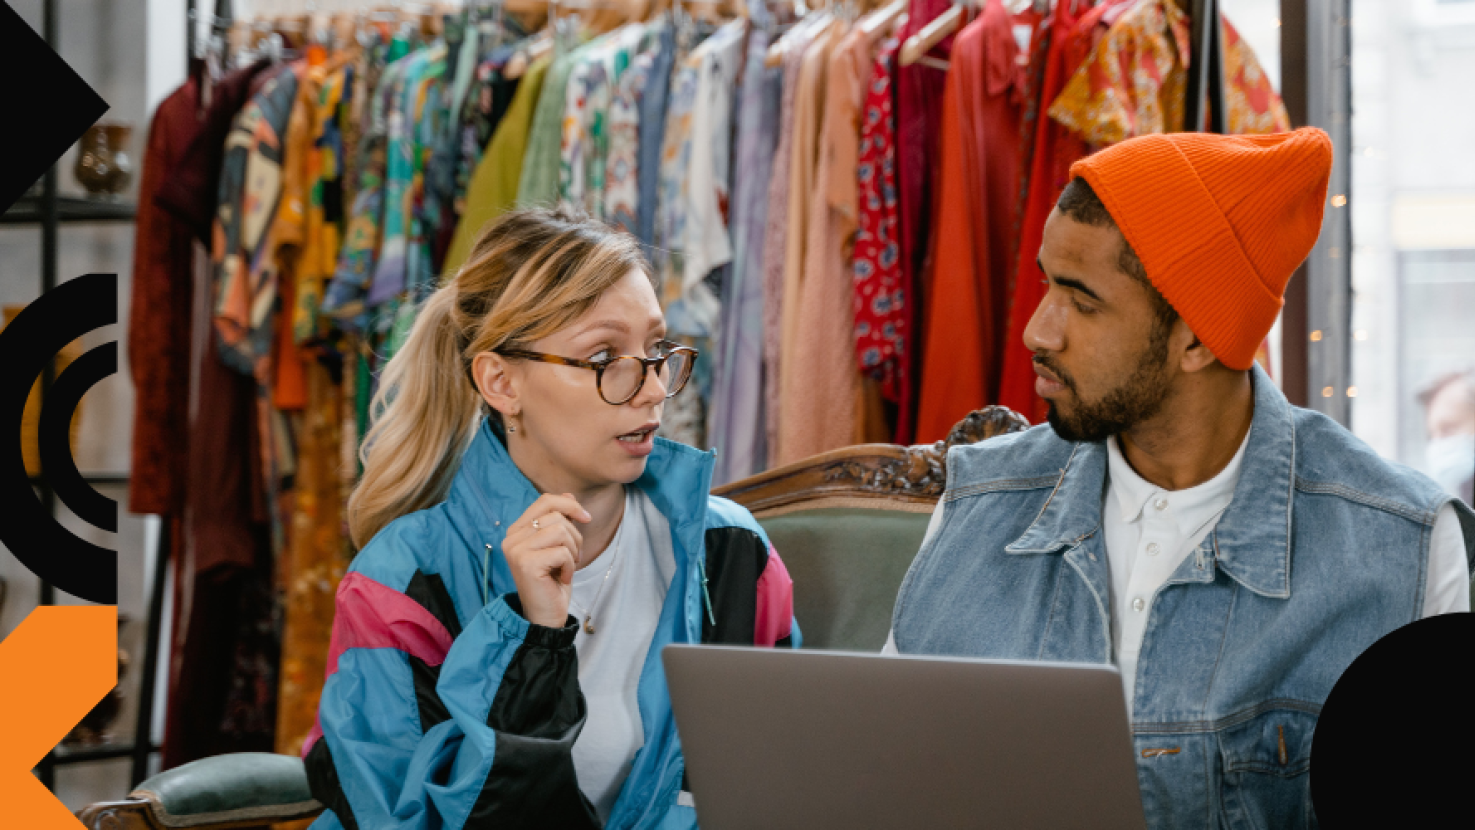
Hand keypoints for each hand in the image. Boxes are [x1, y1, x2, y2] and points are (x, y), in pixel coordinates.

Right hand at [501, 494, 591, 628]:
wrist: (546, 615)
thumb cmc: (553, 581)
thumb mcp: (559, 546)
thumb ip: (560, 520)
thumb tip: (568, 494)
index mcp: (517, 530)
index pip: (544, 501)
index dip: (569, 505)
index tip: (586, 518)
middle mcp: (511, 538)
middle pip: (556, 515)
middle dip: (575, 536)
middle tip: (573, 557)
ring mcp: (516, 550)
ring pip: (560, 531)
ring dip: (572, 551)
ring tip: (567, 567)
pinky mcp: (526, 564)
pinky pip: (562, 552)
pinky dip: (569, 566)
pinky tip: (562, 578)